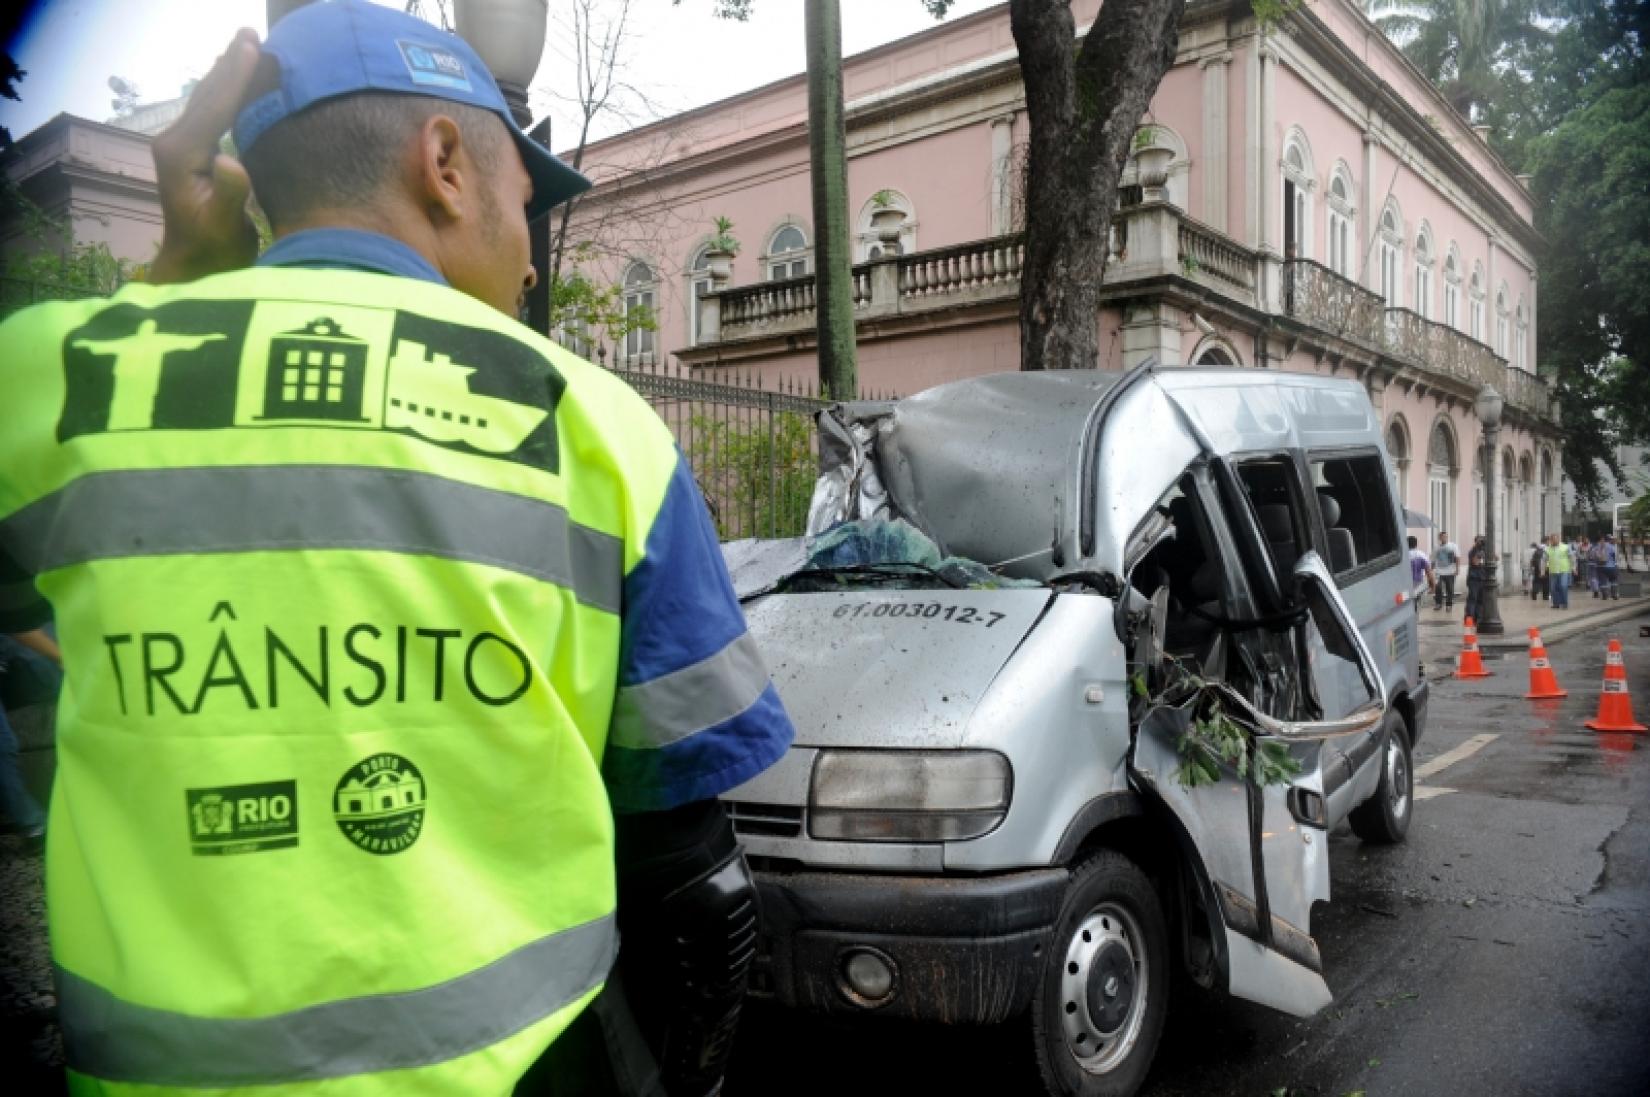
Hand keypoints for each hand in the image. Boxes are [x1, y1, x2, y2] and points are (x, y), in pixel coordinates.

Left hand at [148, 28, 262, 283]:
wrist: (194, 267)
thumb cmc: (213, 252)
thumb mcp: (224, 228)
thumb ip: (228, 195)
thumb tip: (230, 160)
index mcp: (181, 155)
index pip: (212, 107)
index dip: (234, 77)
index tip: (252, 48)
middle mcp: (175, 144)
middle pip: (206, 94)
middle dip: (228, 63)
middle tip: (249, 32)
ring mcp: (180, 147)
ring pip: (207, 100)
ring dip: (227, 72)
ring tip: (245, 45)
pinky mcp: (191, 154)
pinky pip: (212, 113)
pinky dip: (228, 92)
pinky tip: (239, 82)